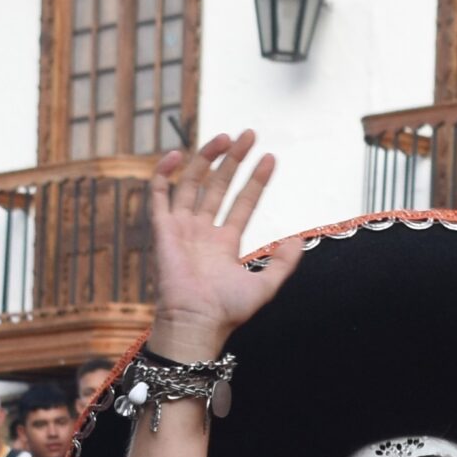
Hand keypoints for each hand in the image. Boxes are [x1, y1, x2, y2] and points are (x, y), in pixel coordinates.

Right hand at [147, 131, 301, 360]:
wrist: (197, 322)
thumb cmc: (227, 311)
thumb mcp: (266, 285)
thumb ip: (284, 263)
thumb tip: (298, 238)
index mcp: (224, 243)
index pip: (242, 203)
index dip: (256, 180)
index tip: (270, 158)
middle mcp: (202, 232)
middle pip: (218, 185)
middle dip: (233, 159)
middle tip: (249, 134)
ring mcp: (181, 228)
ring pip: (192, 183)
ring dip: (206, 157)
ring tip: (226, 137)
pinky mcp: (162, 230)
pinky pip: (158, 194)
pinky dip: (163, 173)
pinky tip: (177, 155)